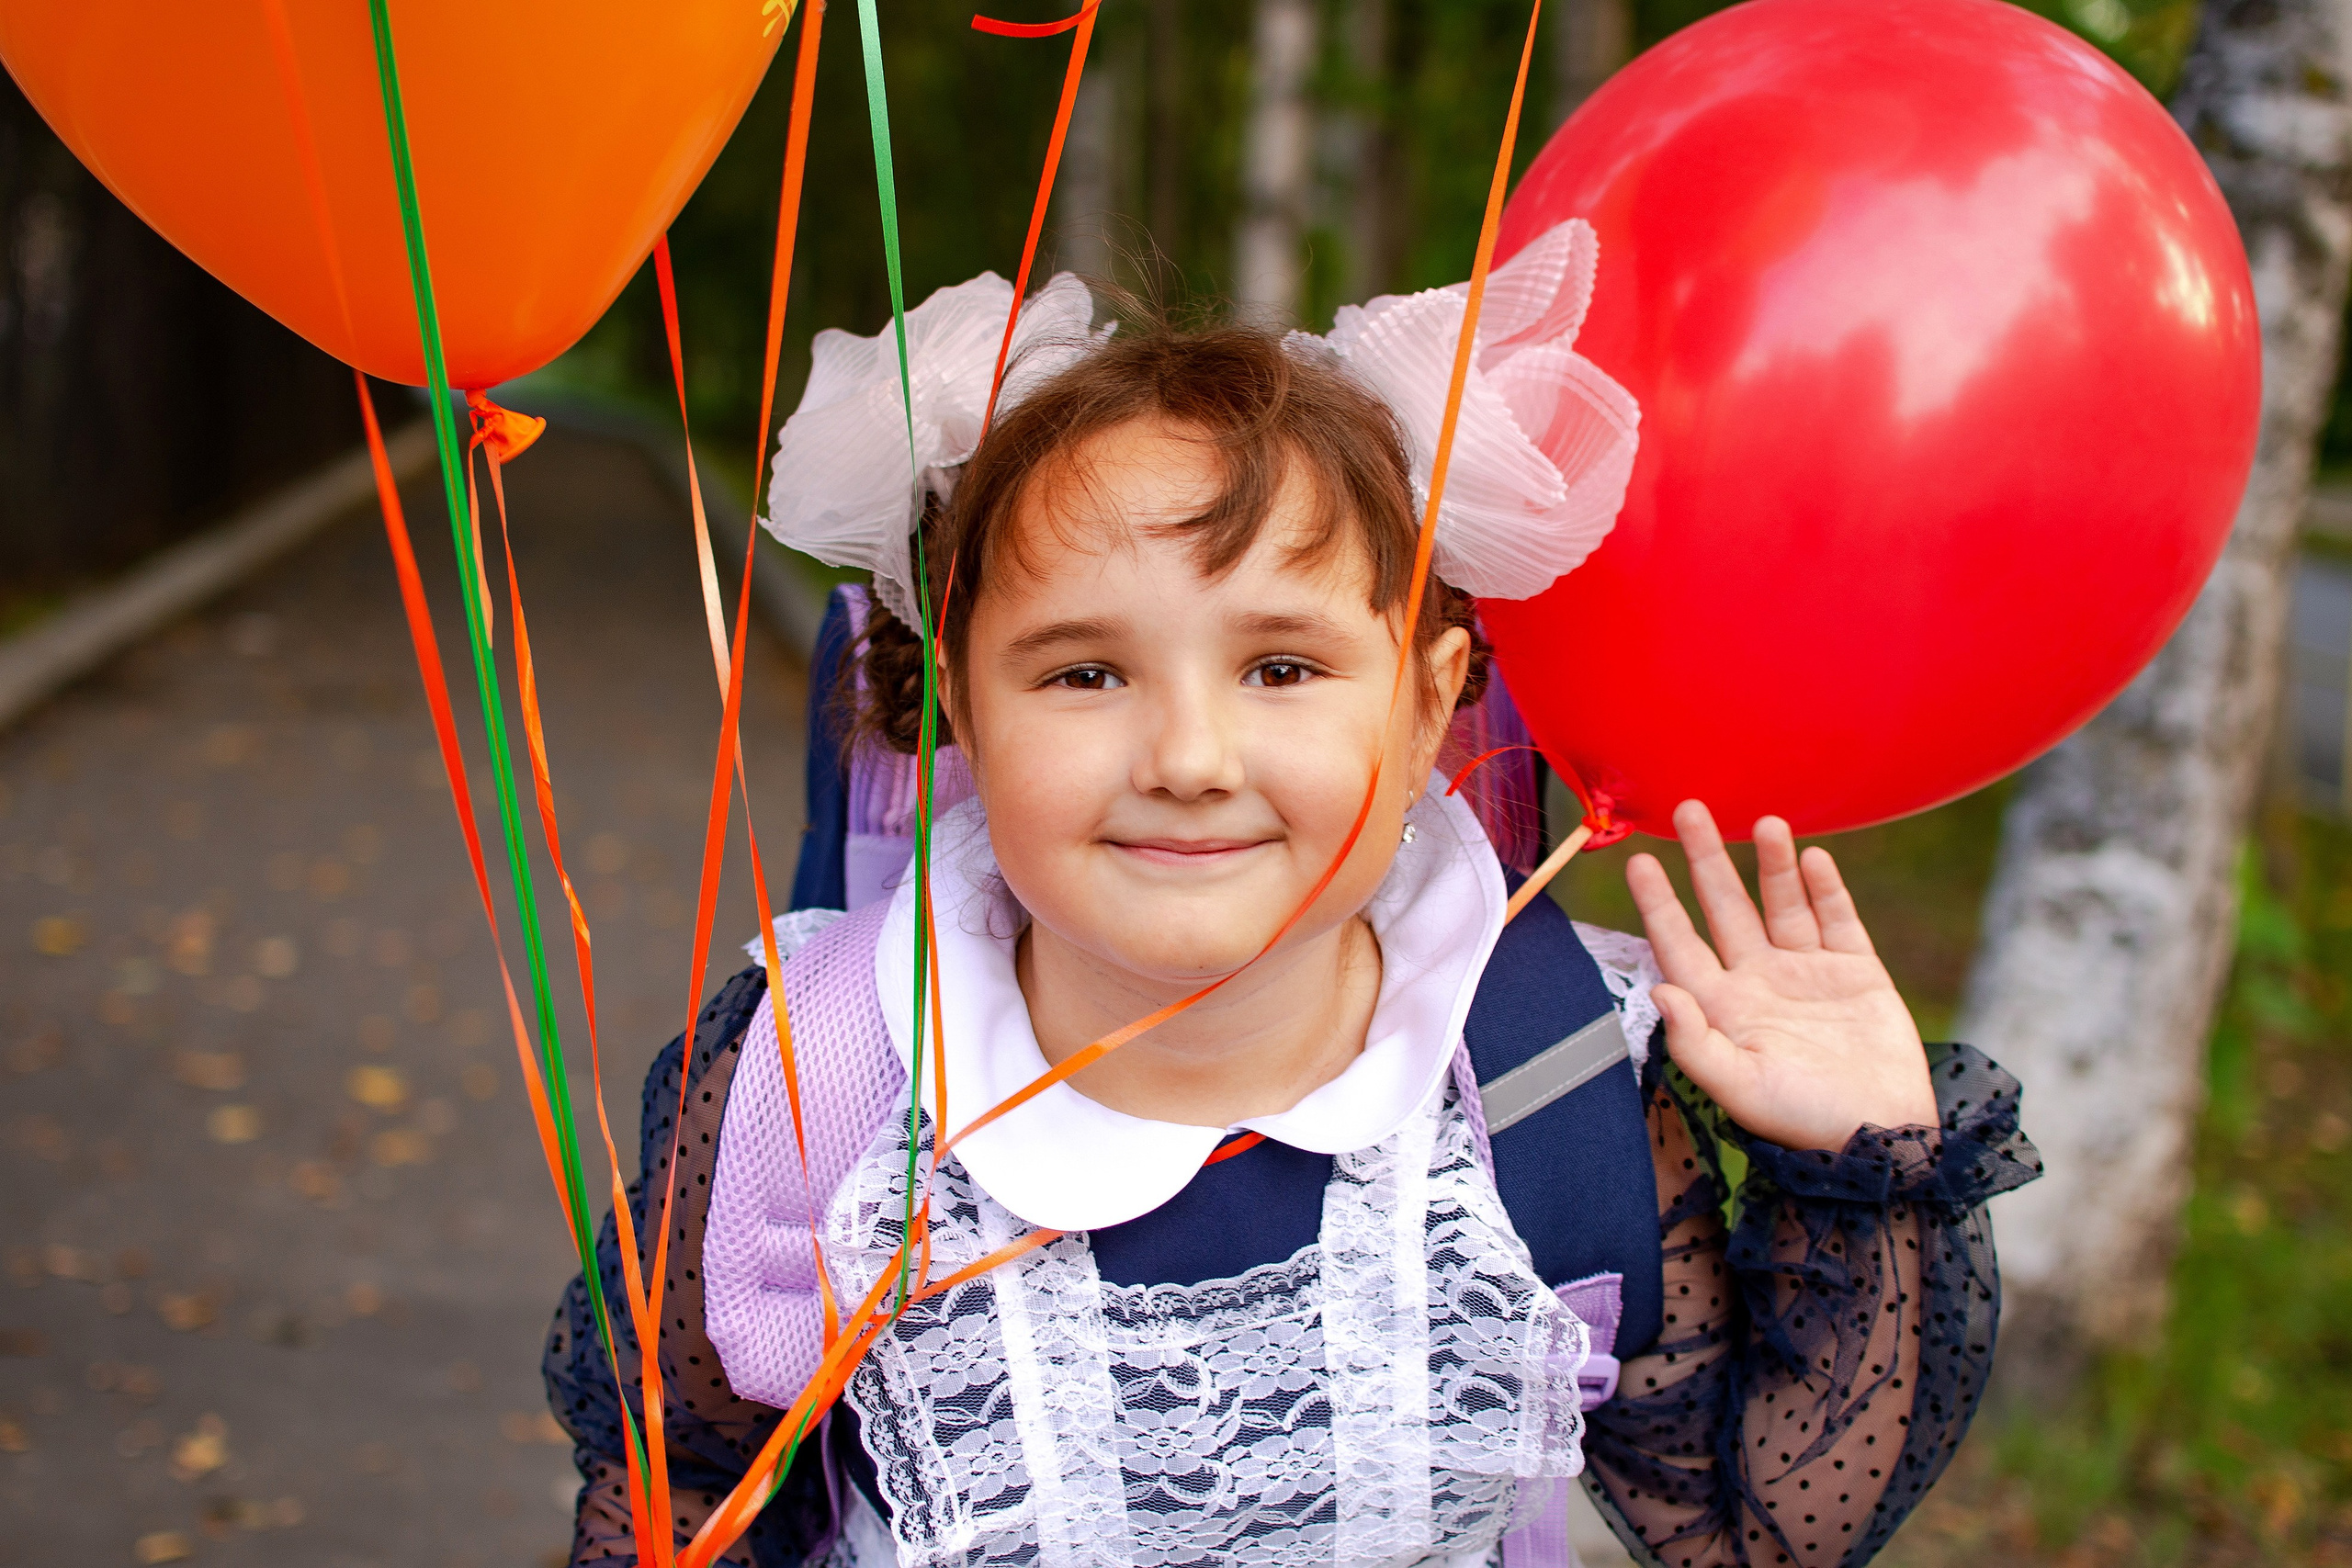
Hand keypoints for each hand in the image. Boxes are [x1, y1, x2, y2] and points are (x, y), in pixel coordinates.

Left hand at [1625, 801, 1935, 1152]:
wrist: (1882, 1140)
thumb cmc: (1801, 1124)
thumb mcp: (1739, 1088)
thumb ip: (1694, 1043)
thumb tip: (1660, 991)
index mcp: (1722, 1007)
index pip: (1679, 944)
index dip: (1659, 904)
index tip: (1638, 860)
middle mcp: (1758, 981)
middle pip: (1724, 907)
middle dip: (1705, 859)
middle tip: (1686, 808)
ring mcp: (1807, 973)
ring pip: (1780, 903)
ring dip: (1770, 863)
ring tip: (1762, 822)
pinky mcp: (1856, 972)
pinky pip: (1836, 918)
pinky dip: (1824, 888)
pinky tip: (1812, 857)